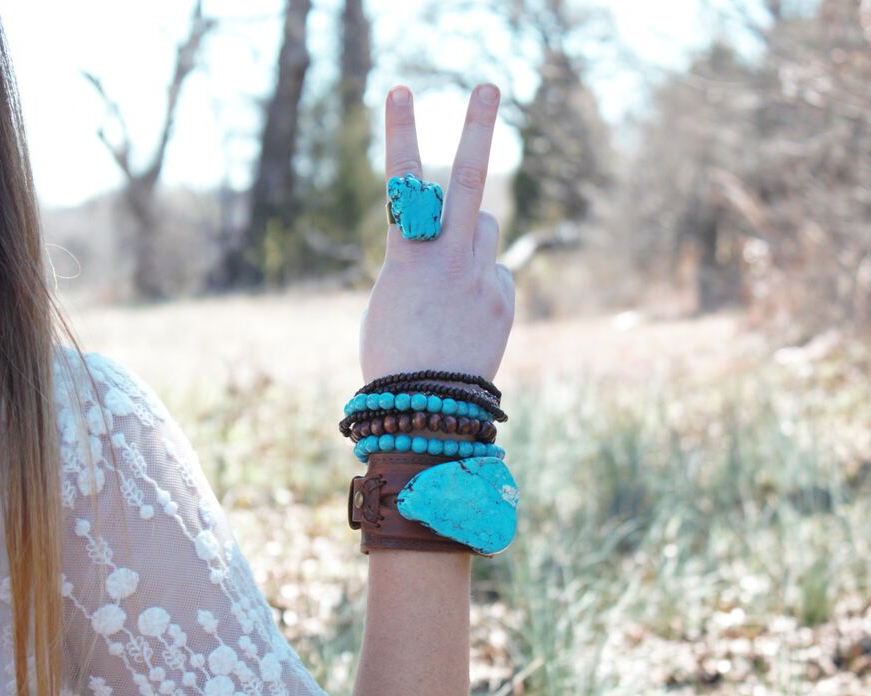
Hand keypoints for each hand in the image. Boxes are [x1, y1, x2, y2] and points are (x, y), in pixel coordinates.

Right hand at [359, 83, 514, 386]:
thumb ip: (418, 259)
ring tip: (455, 277)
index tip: (400, 90)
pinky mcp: (504, 298)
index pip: (402, 185)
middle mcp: (449, 260)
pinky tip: (470, 315)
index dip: (400, 134)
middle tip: (489, 88)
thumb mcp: (392, 299)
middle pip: (467, 182)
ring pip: (487, 228)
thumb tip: (450, 239)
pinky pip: (497, 271)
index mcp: (407, 259)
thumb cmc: (394, 355)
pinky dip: (485, 282)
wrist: (430, 406)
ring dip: (474, 235)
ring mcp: (482, 278)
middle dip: (477, 130)